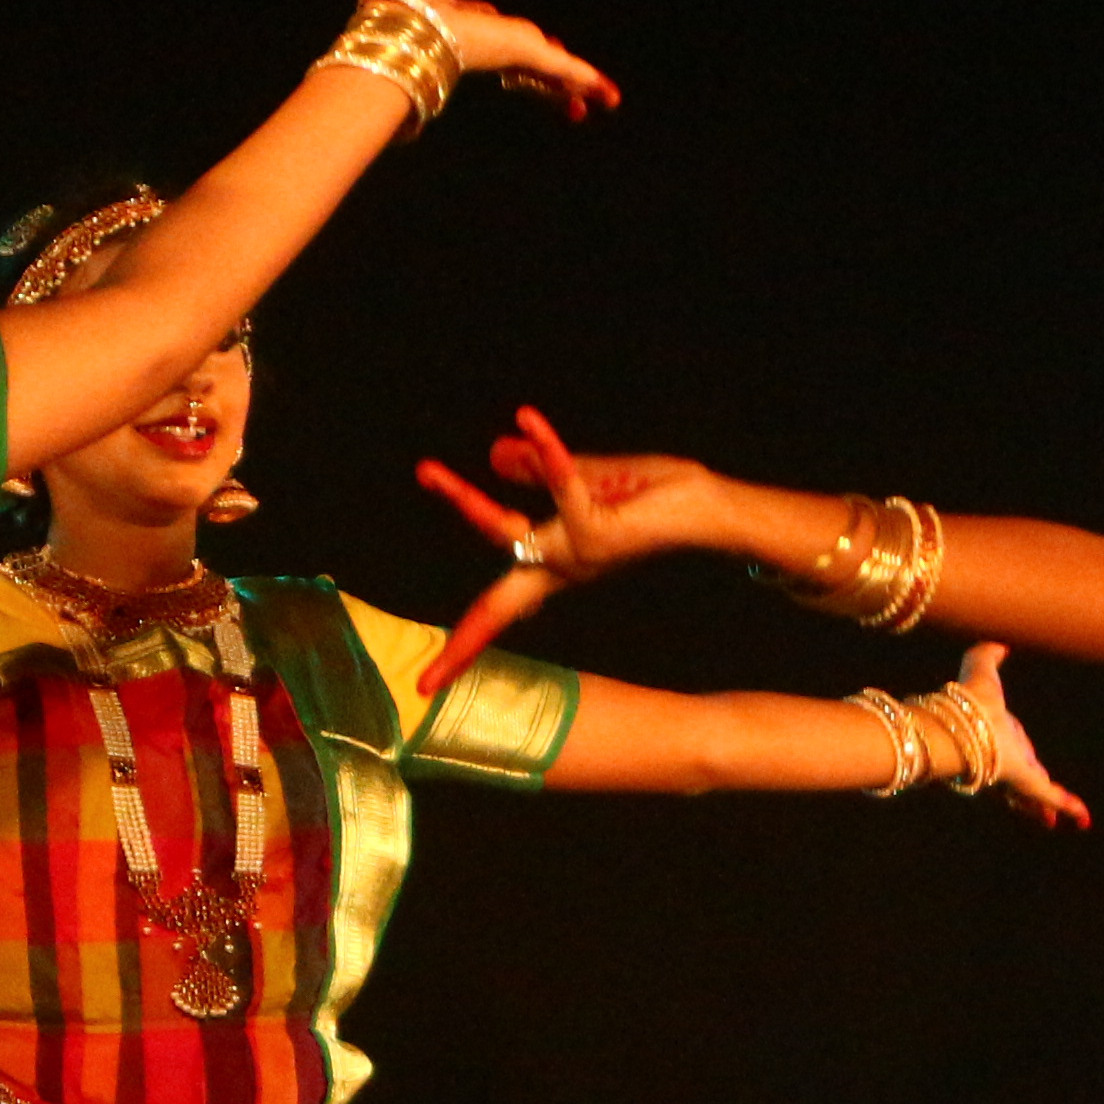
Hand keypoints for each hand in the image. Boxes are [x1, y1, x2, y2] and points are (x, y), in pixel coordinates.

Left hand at [371, 0, 617, 125]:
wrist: (400, 27)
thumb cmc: (395, 0)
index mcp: (466, 27)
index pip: (502, 37)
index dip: (522, 43)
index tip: (543, 51)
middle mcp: (489, 44)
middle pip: (532, 61)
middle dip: (555, 78)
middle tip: (576, 97)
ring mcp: (507, 51)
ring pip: (551, 72)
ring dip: (579, 85)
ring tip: (607, 101)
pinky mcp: (521, 52)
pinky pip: (563, 68)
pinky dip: (587, 79)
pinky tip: (609, 96)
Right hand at [410, 405, 748, 688]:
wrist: (712, 507)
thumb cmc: (659, 496)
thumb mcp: (588, 477)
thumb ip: (541, 470)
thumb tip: (494, 452)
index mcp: (558, 563)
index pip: (503, 602)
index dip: (468, 640)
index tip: (430, 683)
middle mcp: (565, 568)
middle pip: (496, 595)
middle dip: (452, 625)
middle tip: (391, 612)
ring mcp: (580, 557)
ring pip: (506, 532)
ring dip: (464, 501)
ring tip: (425, 472)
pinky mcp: (600, 534)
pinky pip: (562, 487)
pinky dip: (547, 451)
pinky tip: (529, 420)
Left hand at [947, 642, 1091, 833]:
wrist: (962, 726)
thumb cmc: (969, 698)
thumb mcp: (980, 669)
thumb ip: (987, 654)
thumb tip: (1002, 644)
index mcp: (996, 735)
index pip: (1012, 747)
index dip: (1019, 753)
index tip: (1024, 760)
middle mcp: (1006, 758)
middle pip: (1022, 777)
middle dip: (1027, 792)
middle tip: (1035, 805)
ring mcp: (1016, 773)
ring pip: (1033, 796)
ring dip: (1044, 808)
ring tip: (1054, 822)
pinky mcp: (1027, 783)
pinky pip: (1053, 798)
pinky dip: (1069, 808)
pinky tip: (1083, 820)